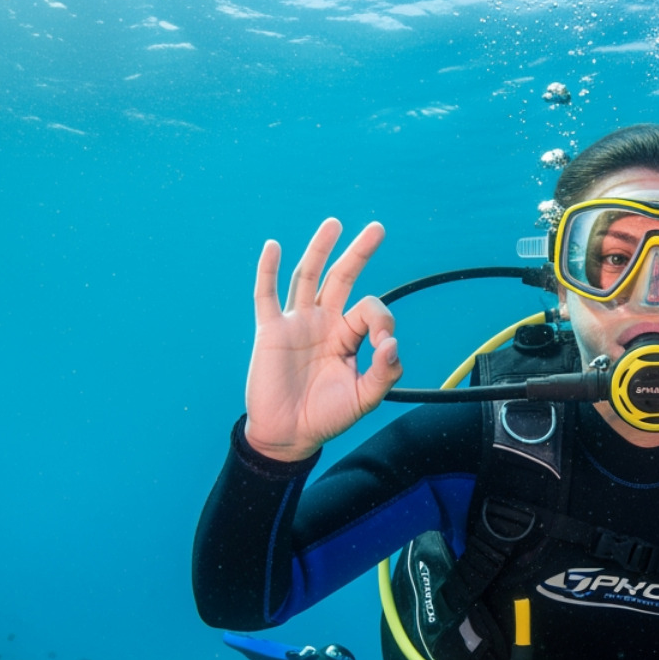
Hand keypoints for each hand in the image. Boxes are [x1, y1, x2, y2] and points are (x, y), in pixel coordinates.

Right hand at [243, 219, 401, 460]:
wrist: (289, 435)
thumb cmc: (326, 417)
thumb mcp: (365, 398)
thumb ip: (384, 372)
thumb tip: (392, 343)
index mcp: (347, 337)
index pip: (370, 310)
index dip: (382, 321)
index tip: (384, 347)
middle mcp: (323, 323)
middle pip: (342, 278)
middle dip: (359, 253)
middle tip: (378, 228)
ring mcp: (296, 324)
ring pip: (308, 277)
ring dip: (320, 249)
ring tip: (334, 224)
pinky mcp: (271, 331)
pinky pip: (266, 295)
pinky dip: (268, 270)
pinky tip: (274, 247)